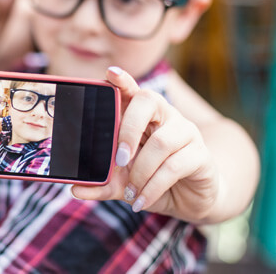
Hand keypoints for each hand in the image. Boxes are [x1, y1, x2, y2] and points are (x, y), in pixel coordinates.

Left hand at [72, 67, 219, 221]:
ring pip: (162, 142)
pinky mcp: (201, 155)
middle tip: (118, 159)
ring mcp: (186, 133)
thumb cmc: (152, 180)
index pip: (133, 90)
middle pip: (149, 101)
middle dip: (128, 129)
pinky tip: (141, 201)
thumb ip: (101, 184)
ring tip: (130, 192)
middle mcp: (166, 116)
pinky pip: (175, 166)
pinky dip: (153, 187)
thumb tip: (75, 189)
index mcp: (143, 116)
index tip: (110, 75)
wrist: (189, 201)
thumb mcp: (122, 183)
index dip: (123, 81)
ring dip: (141, 170)